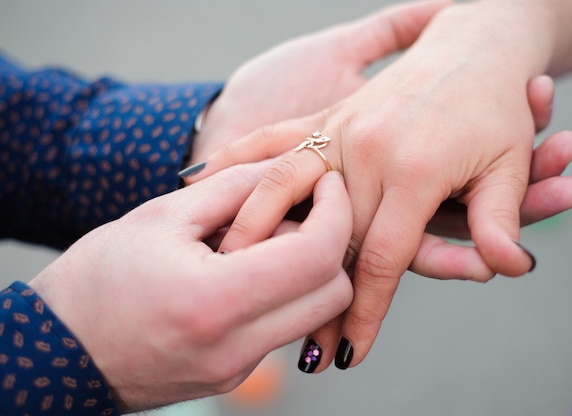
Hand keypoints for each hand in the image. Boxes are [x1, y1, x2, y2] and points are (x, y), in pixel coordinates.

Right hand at [29, 163, 352, 411]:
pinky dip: (281, 290)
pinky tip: (243, 268)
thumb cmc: (97, 280)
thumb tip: (288, 165)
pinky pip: (284, 325)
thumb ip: (235, 187)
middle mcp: (236, 346)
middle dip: (331, 240)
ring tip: (260, 239)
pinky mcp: (235, 374)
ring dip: (306, 266)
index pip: (317, 256)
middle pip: (334, 291)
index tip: (327, 181)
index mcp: (215, 301)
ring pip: (315, 310)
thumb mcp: (162, 217)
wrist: (59, 352)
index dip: (335, 211)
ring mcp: (238, 368)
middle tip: (298, 207)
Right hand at [189, 3, 571, 370]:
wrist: (473, 43)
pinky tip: (195, 178)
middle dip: (311, 296)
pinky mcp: (326, 114)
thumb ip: (499, 220)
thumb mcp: (510, 165)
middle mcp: (367, 149)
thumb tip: (507, 268)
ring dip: (256, 236)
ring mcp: (340, 128)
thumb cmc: (496, 106)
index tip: (349, 352)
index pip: (381, 258)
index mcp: (415, 168)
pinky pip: (271, 139)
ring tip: (233, 276)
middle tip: (298, 344)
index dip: (364, 312)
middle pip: (326, 239)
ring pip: (282, 191)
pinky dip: (235, 160)